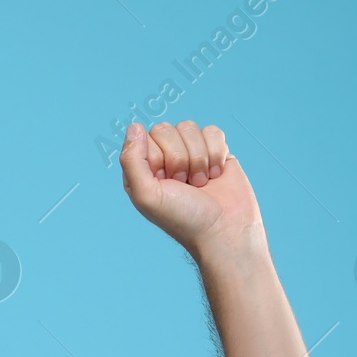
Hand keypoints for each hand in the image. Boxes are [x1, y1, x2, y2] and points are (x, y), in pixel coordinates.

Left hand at [118, 119, 264, 258]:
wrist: (224, 230)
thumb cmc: (183, 218)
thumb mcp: (146, 195)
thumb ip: (131, 160)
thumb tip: (134, 125)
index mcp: (142, 168)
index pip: (143, 137)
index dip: (158, 157)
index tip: (166, 181)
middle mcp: (163, 158)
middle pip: (166, 129)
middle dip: (179, 158)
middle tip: (184, 184)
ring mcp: (189, 153)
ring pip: (189, 127)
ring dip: (198, 158)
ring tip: (200, 183)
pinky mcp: (215, 151)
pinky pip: (213, 131)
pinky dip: (216, 153)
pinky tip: (216, 175)